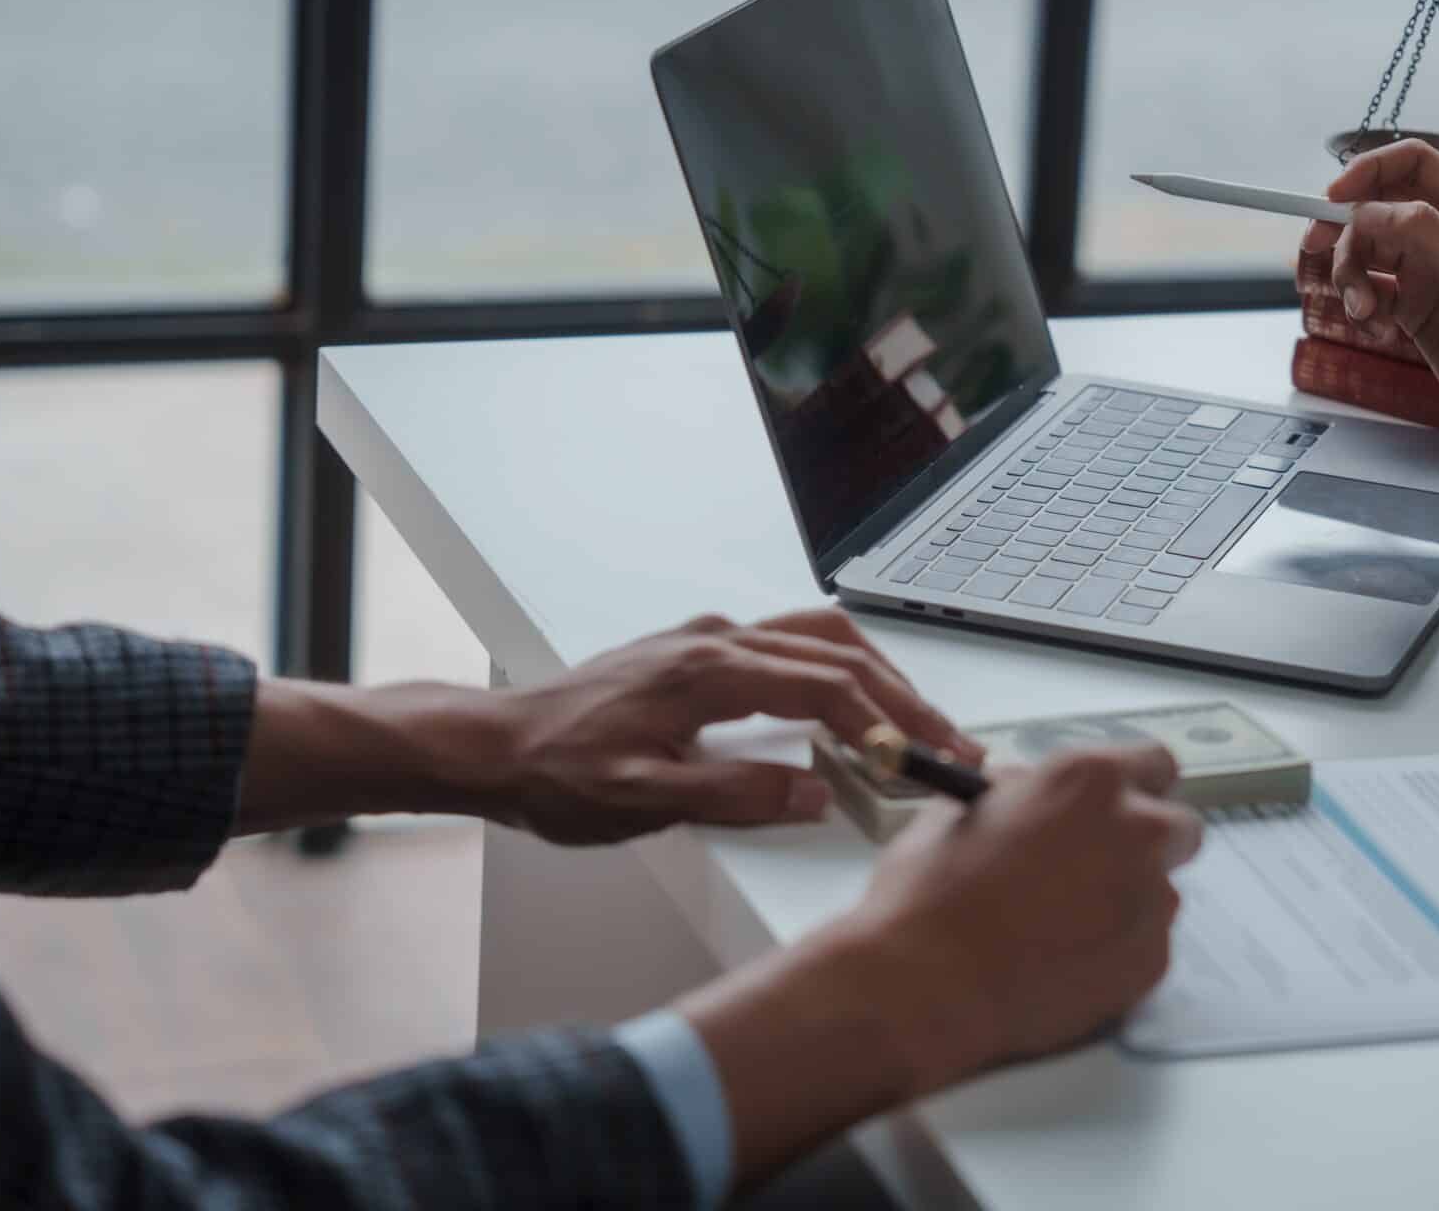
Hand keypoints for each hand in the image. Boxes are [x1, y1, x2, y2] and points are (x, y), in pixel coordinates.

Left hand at [483, 609, 979, 844]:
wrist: (491, 747)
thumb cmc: (554, 776)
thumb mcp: (642, 800)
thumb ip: (734, 794)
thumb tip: (814, 791)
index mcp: (710, 669)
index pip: (827, 686)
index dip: (885, 725)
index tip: (923, 758)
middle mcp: (716, 640)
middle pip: (838, 652)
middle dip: (901, 696)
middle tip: (947, 738)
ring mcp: (707, 640)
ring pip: (818, 637)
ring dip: (875, 675)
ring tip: (913, 719)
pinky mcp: (697, 651)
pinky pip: (789, 643)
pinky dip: (838, 667)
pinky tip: (847, 699)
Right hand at [677, 745, 1203, 1184]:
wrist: (924, 986)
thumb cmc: (930, 893)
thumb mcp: (962, 809)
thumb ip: (1018, 791)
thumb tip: (1031, 789)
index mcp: (1089, 781)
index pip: (1156, 763)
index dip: (1135, 786)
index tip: (1119, 804)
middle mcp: (1135, 832)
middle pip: (1180, 827)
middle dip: (1148, 843)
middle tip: (1098, 866)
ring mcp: (1150, 900)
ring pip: (1163, 891)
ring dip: (1129, 899)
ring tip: (1062, 926)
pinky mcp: (1150, 961)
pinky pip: (1147, 945)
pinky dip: (1117, 950)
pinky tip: (1063, 961)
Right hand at [1312, 139, 1438, 447]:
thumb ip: (1422, 232)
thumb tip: (1364, 210)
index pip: (1411, 165)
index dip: (1367, 171)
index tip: (1331, 197)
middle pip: (1374, 209)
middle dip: (1344, 232)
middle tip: (1314, 250)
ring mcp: (1426, 271)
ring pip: (1363, 254)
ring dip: (1350, 280)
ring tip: (1366, 315)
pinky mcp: (1411, 308)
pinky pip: (1367, 293)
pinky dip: (1361, 311)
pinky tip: (1381, 333)